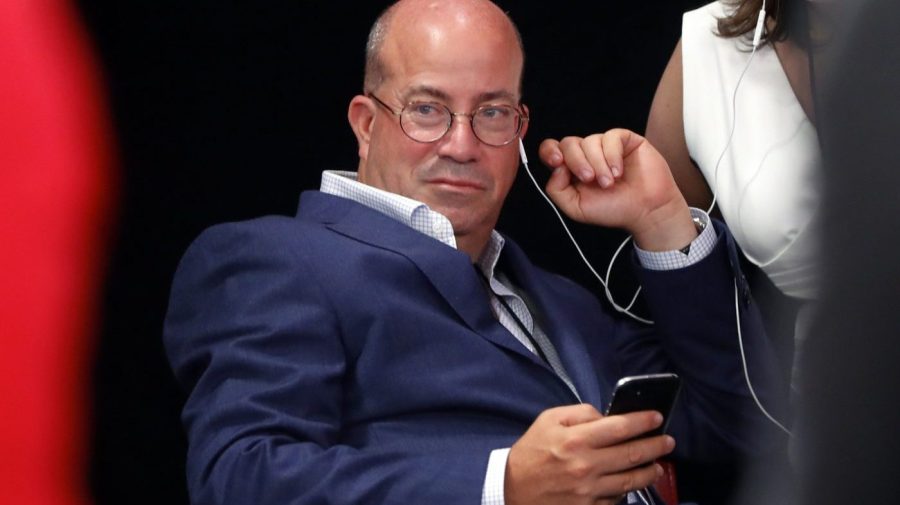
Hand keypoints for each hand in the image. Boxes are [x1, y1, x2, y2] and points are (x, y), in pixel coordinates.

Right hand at [504, 404, 675, 504]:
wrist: (512, 488)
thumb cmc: (531, 451)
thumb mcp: (549, 420)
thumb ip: (580, 414)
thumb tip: (607, 417)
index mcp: (575, 440)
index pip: (619, 427)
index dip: (643, 421)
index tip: (658, 417)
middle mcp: (585, 466)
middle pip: (631, 454)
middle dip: (655, 446)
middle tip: (668, 441)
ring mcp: (588, 491)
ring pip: (630, 481)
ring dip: (649, 471)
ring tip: (658, 465)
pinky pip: (616, 499)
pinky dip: (628, 490)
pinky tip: (633, 482)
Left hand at [539, 129, 696, 250]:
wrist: (646, 211)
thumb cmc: (614, 210)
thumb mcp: (576, 207)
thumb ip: (556, 189)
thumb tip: (556, 167)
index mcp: (571, 169)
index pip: (551, 149)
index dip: (550, 151)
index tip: (557, 161)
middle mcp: (586, 154)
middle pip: (569, 143)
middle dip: (577, 162)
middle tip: (590, 179)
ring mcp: (605, 146)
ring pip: (590, 141)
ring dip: (598, 164)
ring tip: (609, 182)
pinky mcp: (625, 140)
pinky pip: (611, 137)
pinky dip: (612, 155)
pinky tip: (619, 172)